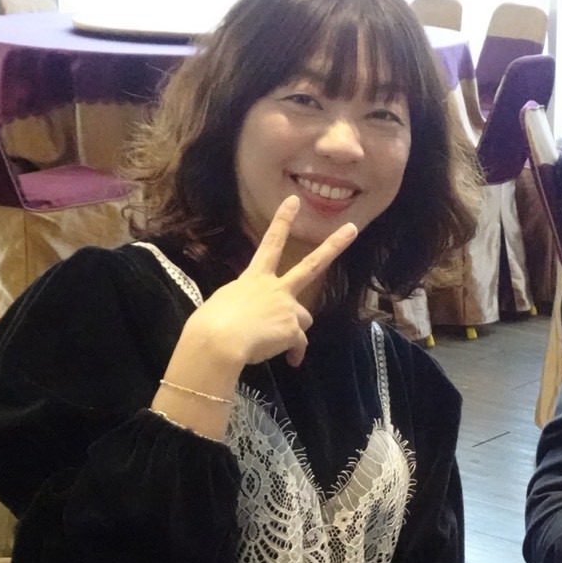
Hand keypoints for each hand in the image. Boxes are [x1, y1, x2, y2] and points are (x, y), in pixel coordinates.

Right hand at [185, 196, 357, 368]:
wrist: (218, 340)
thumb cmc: (209, 324)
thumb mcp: (224, 304)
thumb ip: (244, 303)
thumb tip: (252, 315)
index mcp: (254, 278)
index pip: (270, 244)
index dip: (282, 221)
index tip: (294, 201)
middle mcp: (275, 288)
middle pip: (311, 264)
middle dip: (333, 245)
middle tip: (352, 229)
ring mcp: (288, 307)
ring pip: (304, 317)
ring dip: (294, 330)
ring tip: (272, 341)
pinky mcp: (294, 329)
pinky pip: (299, 344)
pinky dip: (295, 353)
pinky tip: (289, 361)